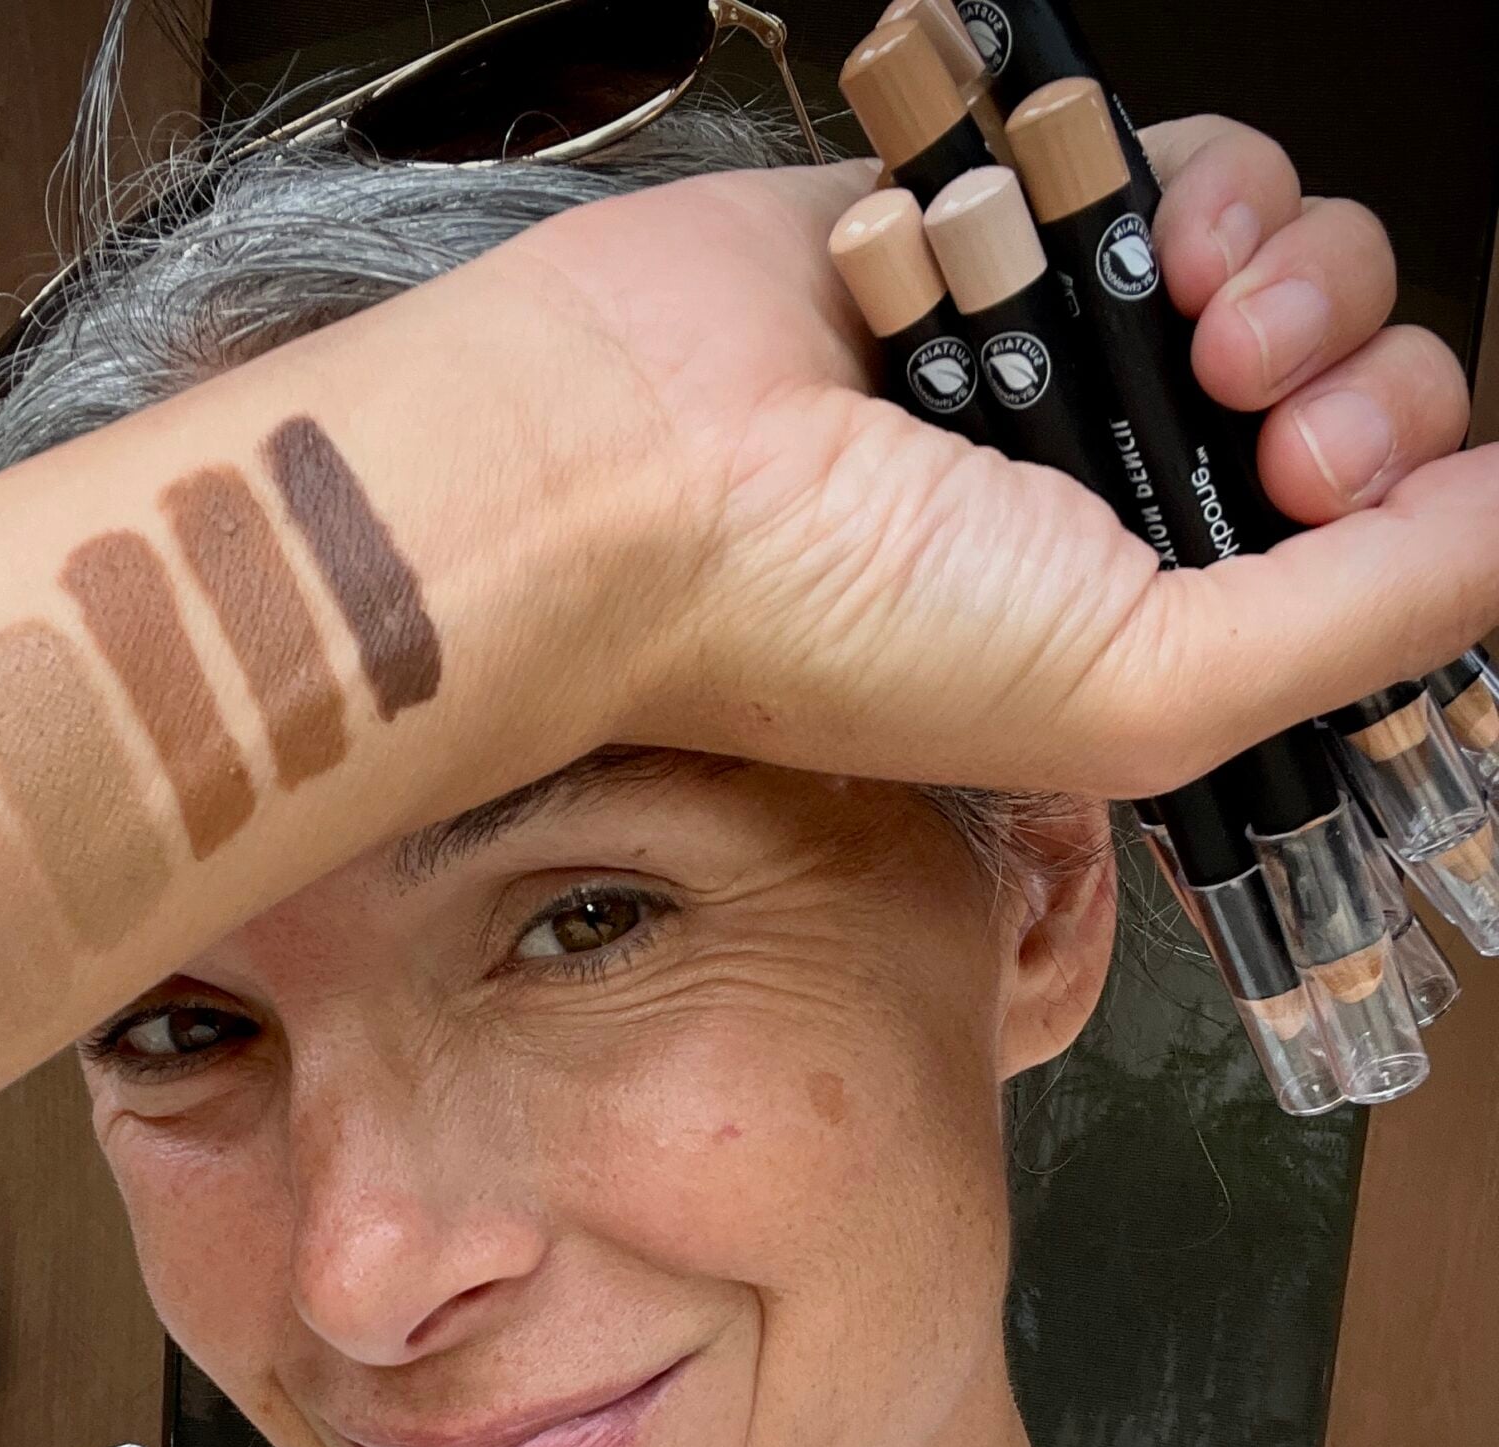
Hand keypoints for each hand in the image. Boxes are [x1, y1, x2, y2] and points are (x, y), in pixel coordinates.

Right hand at [481, 123, 1494, 799]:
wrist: (635, 476)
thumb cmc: (833, 623)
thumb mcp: (1146, 691)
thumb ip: (1367, 618)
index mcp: (1159, 628)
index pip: (1371, 545)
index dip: (1405, 500)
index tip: (1318, 492)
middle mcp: (1130, 495)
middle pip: (1360, 392)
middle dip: (1357, 384)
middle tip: (1263, 414)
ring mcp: (1079, 359)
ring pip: (1295, 264)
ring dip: (1286, 268)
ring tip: (1185, 310)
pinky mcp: (1020, 228)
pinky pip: (1182, 163)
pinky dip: (1182, 181)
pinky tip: (1122, 239)